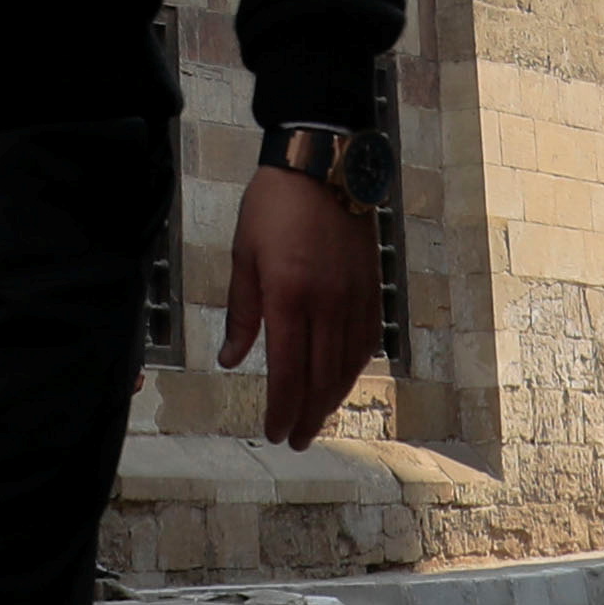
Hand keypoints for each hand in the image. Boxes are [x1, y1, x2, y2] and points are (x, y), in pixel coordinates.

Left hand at [214, 162, 378, 449]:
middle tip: (296, 440)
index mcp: (289, 297)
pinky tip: (342, 379)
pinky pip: (367, 340)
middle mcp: (327, 304)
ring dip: (332, 399)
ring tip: (316, 419)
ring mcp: (354, 296)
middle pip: (321, 379)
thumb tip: (232, 360)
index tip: (274, 433)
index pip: (288, 372)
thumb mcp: (243, 255)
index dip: (282, 410)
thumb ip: (242, 313)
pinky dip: (354, 368)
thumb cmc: (273, 206)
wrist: (323, 164)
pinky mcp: (371, 286)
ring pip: (348, 365)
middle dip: (308, 416)